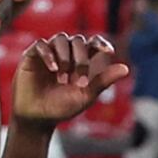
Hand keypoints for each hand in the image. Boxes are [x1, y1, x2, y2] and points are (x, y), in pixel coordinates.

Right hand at [9, 31, 127, 127]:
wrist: (38, 118)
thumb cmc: (62, 108)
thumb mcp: (86, 95)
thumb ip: (103, 81)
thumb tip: (126, 68)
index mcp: (80, 61)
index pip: (92, 43)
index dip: (101, 43)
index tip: (109, 51)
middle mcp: (65, 54)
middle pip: (78, 41)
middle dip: (81, 59)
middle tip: (79, 81)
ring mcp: (48, 53)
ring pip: (61, 39)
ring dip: (65, 57)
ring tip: (63, 78)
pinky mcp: (31, 56)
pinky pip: (41, 44)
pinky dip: (49, 54)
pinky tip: (53, 69)